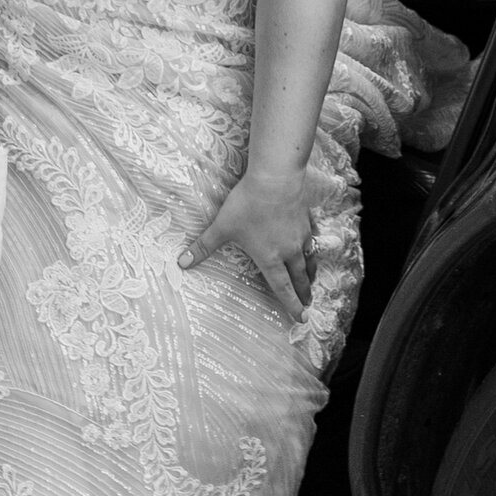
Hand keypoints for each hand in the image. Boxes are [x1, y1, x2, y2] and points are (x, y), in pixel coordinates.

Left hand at [180, 160, 315, 322]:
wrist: (276, 178)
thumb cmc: (248, 204)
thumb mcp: (222, 226)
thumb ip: (203, 246)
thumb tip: (182, 263)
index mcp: (270, 258)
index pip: (282, 288)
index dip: (291, 305)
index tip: (301, 318)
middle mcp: (289, 251)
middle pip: (299, 277)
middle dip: (304, 293)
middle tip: (308, 304)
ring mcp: (301, 234)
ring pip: (309, 259)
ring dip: (311, 273)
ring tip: (312, 281)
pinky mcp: (306, 218)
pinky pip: (313, 237)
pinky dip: (314, 246)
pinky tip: (313, 245)